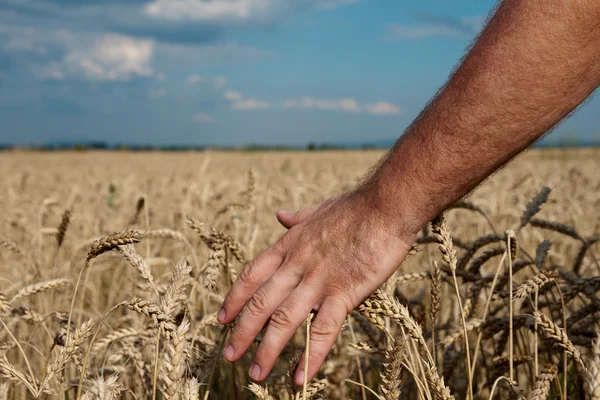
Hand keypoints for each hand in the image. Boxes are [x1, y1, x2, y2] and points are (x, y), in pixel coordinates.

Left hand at [217, 190, 415, 384]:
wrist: (385, 205)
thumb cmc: (356, 207)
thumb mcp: (318, 209)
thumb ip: (298, 218)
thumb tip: (280, 215)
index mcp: (290, 245)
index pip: (252, 275)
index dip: (235, 298)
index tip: (221, 318)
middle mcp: (298, 265)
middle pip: (262, 302)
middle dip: (243, 331)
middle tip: (229, 355)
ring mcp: (319, 280)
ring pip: (285, 319)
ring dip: (268, 349)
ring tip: (255, 374)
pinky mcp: (344, 293)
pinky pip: (323, 330)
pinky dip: (309, 357)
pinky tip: (299, 378)